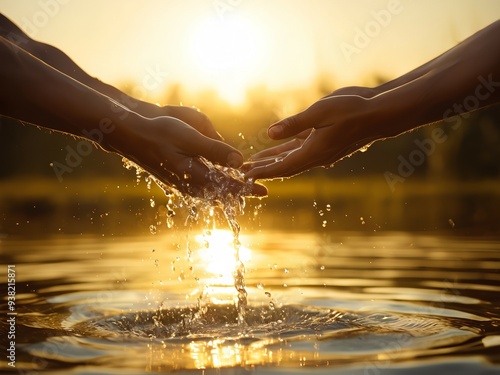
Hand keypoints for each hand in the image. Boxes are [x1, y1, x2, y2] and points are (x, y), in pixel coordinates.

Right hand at [111, 112, 266, 197]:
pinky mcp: (175, 178)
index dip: (247, 189)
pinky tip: (217, 182)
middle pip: (220, 194)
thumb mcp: (189, 138)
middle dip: (239, 193)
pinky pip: (199, 187)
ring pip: (209, 192)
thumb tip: (239, 161)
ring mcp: (180, 183)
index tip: (265, 191)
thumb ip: (214, 150)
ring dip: (227, 191)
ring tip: (242, 190)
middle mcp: (188, 184)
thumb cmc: (159, 132)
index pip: (227, 187)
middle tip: (259, 193)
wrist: (130, 134)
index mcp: (194, 175)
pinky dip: (213, 186)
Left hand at [244, 87, 382, 179]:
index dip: (263, 172)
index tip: (245, 176)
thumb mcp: (321, 112)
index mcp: (313, 152)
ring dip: (271, 162)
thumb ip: (294, 124)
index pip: (282, 167)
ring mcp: (320, 151)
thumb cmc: (352, 110)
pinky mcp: (323, 143)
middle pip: (283, 167)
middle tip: (242, 174)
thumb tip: (269, 134)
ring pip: (290, 160)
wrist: (378, 113)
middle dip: (263, 170)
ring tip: (253, 164)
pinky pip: (299, 151)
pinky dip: (284, 153)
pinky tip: (275, 149)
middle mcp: (316, 156)